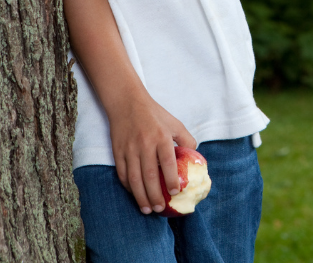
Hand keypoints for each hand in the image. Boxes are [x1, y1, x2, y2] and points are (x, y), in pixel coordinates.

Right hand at [105, 90, 197, 214]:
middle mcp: (145, 144)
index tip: (176, 192)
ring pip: (134, 178)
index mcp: (162, 137)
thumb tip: (194, 160)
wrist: (127, 102)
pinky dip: (128, 187)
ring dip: (140, 196)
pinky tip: (135, 194)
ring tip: (147, 209)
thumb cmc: (154, 114)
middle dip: (155, 195)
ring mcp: (130, 149)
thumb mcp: (175, 123)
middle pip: (150, 175)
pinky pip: (123, 173)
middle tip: (160, 208)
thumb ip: (187, 140)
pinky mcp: (118, 151)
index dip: (172, 180)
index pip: (168, 163)